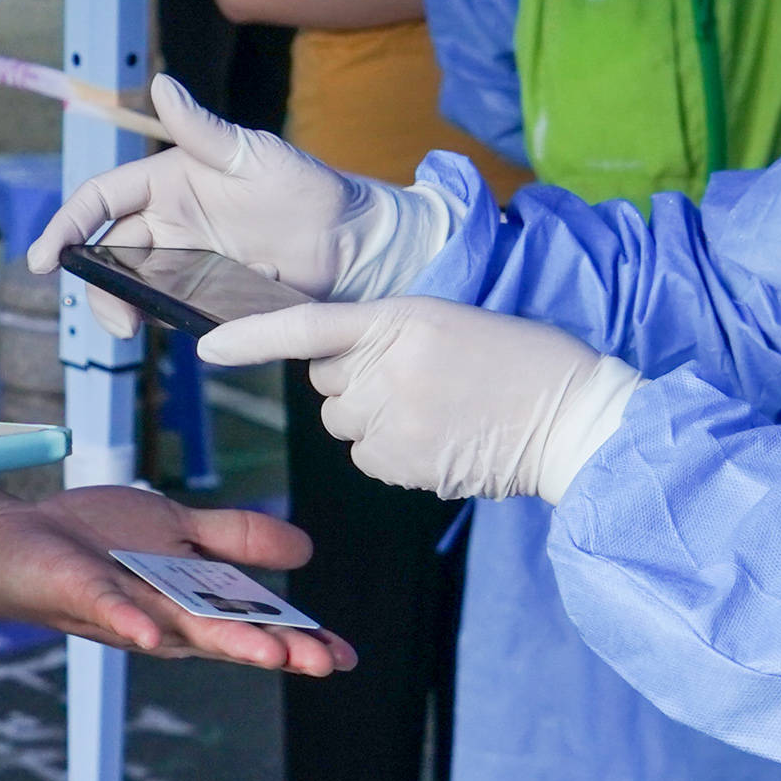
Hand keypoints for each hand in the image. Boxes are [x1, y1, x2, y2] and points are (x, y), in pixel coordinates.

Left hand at [0, 483, 354, 675]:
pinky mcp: (80, 590)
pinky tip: (153, 634)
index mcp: (191, 600)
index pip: (253, 624)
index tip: (345, 657)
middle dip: (273, 649)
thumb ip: (235, 539)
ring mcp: (122, 607)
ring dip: (222, 642)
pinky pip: (108, 607)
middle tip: (320, 663)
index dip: (297, 640)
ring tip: (269, 655)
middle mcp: (163, 616)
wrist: (11, 536)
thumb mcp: (176, 525)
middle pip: (225, 635)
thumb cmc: (92, 539)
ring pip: (179, 628)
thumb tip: (308, 549)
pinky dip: (130, 621)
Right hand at [26, 73, 450, 327]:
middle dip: (96, 284)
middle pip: (108, 253)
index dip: (67, 225)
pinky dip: (159, 321)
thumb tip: (161, 84)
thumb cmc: (304, 186)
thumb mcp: (253, 154)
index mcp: (166, 181)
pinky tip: (170, 330)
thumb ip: (203, 129)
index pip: (100, 200)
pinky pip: (169, 310)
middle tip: (114, 317)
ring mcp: (185, 261)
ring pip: (131, 287)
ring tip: (134, 330)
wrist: (351, 242)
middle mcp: (168, 222)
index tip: (43, 259)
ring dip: (122, 308)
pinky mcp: (206, 295)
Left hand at [199, 297, 630, 503]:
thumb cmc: (520, 362)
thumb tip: (344, 375)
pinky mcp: (405, 462)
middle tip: (421, 380)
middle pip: (328, 383)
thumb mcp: (451, 323)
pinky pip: (367, 459)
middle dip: (356, 383)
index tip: (207, 347)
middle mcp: (387, 367)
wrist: (573, 417)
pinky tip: (439, 440)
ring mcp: (394, 418)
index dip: (251, 336)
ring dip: (374, 419)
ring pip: (346, 423)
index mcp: (399, 318)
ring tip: (438, 410)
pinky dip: (393, 453)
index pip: (305, 326)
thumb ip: (389, 339)